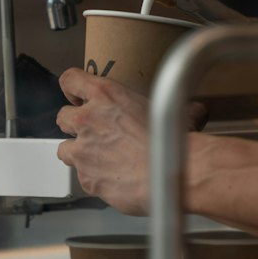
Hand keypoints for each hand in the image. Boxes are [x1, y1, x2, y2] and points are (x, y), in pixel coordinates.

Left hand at [57, 69, 206, 214]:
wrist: (172, 172)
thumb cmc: (173, 141)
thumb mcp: (177, 111)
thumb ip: (179, 108)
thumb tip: (195, 111)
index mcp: (106, 95)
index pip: (71, 80)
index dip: (72, 89)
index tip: (76, 95)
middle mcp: (88, 119)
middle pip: (62, 117)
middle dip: (74, 125)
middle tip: (92, 131)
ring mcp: (83, 150)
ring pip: (64, 149)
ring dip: (78, 152)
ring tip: (98, 158)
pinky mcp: (86, 178)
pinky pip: (81, 176)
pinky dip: (93, 177)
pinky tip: (112, 178)